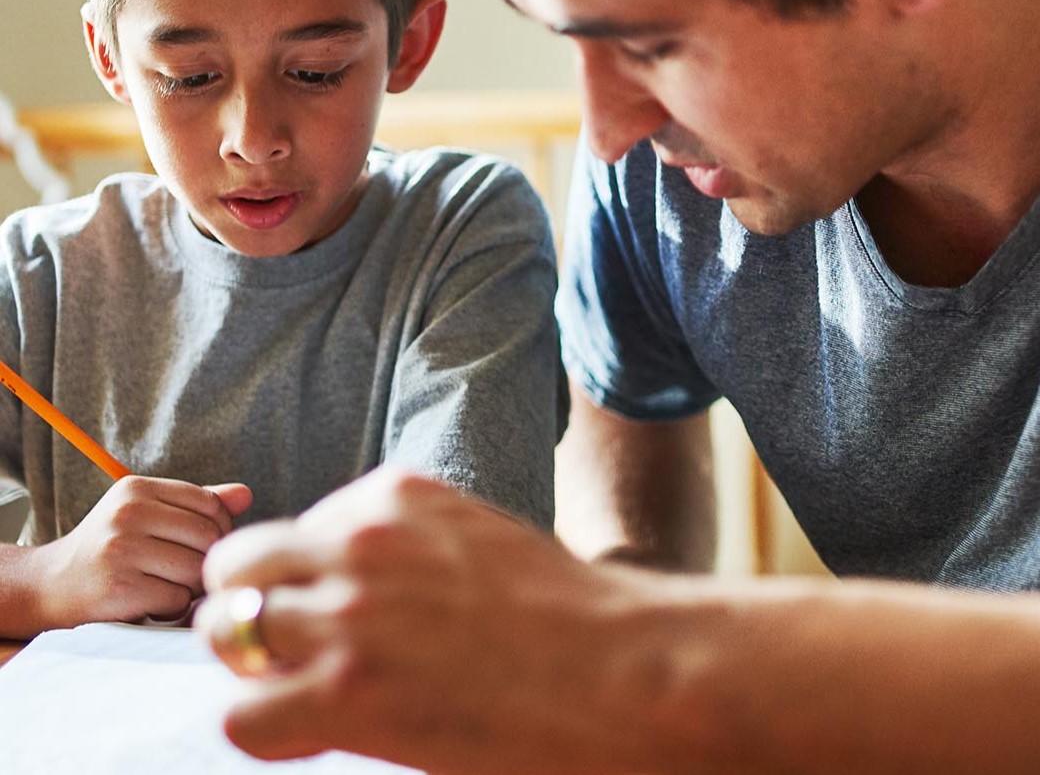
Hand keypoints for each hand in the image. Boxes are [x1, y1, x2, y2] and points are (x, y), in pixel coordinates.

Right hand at [32, 476, 251, 628]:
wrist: (52, 585)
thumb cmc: (113, 547)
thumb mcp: (147, 514)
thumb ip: (197, 504)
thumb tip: (246, 495)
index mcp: (137, 488)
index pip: (210, 504)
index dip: (218, 528)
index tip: (199, 545)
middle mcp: (128, 514)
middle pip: (209, 538)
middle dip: (205, 560)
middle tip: (185, 571)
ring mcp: (121, 550)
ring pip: (197, 570)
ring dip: (190, 586)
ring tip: (165, 584)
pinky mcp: (120, 587)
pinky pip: (178, 599)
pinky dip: (172, 606)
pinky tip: (149, 601)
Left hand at [197, 466, 671, 773]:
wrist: (624, 668)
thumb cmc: (574, 619)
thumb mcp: (482, 544)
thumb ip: (416, 552)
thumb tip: (366, 600)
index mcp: (398, 494)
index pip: (300, 528)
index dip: (312, 581)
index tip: (352, 618)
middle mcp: (360, 539)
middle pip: (239, 564)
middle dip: (257, 610)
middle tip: (300, 658)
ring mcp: (347, 611)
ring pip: (226, 629)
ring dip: (256, 667)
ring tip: (307, 698)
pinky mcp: (345, 688)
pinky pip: (242, 713)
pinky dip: (268, 730)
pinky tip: (324, 735)